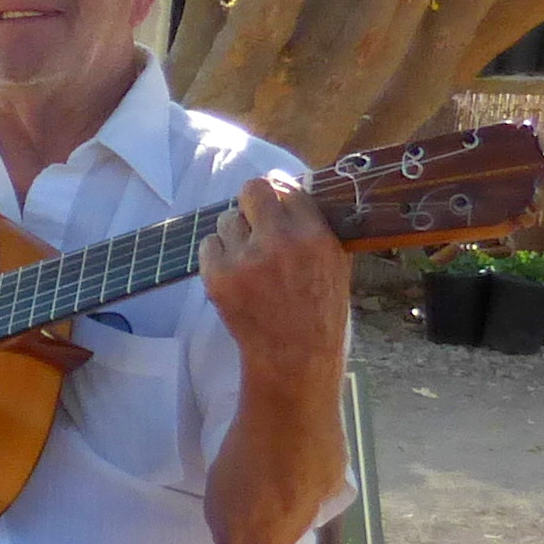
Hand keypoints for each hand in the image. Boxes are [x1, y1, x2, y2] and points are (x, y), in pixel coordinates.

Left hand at [199, 174, 347, 384]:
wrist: (294, 355)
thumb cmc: (319, 311)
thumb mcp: (336, 263)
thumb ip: (317, 227)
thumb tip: (293, 191)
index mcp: (314, 235)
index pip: (288, 188)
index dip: (280, 193)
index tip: (275, 200)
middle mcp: (279, 241)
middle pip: (252, 189)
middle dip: (252, 201)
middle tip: (254, 218)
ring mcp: (245, 259)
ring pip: (226, 219)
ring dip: (234, 233)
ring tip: (248, 257)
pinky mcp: (218, 276)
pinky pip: (207, 245)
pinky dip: (217, 254)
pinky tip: (233, 271)